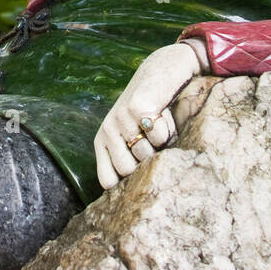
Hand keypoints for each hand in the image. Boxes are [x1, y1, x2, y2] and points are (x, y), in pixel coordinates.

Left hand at [94, 42, 201, 189]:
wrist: (161, 72)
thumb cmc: (152, 110)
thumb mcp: (136, 136)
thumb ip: (134, 160)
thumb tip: (140, 197)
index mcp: (102, 141)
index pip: (107, 181)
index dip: (127, 186)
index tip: (143, 180)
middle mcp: (107, 131)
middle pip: (129, 172)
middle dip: (149, 164)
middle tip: (156, 143)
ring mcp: (120, 119)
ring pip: (146, 155)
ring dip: (161, 146)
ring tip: (160, 127)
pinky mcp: (136, 109)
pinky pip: (159, 138)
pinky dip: (168, 131)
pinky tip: (164, 115)